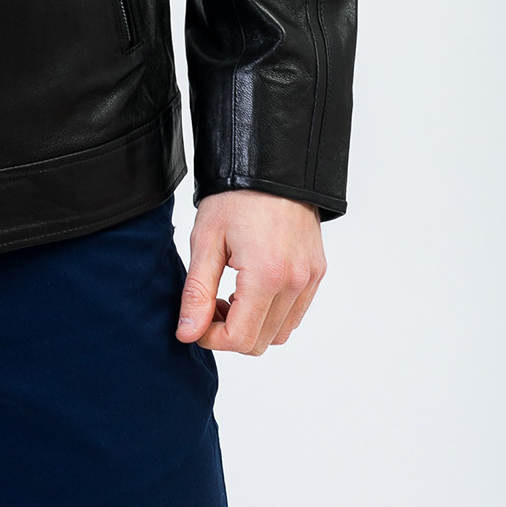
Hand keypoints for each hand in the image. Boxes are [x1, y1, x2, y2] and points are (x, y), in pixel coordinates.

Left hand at [176, 190, 325, 354]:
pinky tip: (251, 289)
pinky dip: (273, 314)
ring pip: (281, 333)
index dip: (211, 339)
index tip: (195, 323)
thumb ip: (197, 293)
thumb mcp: (206, 241)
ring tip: (229, 295)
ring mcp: (310, 278)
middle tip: (209, 305)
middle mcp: (295, 282)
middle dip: (229, 333)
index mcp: (266, 275)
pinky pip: (296, 313)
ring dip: (253, 326)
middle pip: (261, 342)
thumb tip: (189, 334)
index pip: (240, 339)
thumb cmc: (234, 195)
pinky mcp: (317, 271)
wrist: (270, 164)